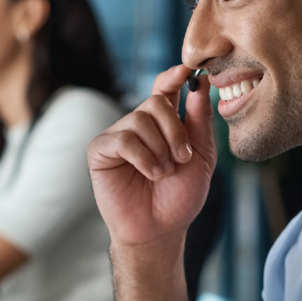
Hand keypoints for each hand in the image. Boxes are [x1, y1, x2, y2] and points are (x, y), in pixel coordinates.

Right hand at [88, 65, 215, 248]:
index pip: (165, 88)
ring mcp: (118, 135)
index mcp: (162, 123)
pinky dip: (143, 157)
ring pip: (140, 119)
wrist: (159, 229)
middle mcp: (138, 124)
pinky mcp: (100, 150)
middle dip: (175, 130)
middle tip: (183, 158)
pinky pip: (123, 139)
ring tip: (164, 173)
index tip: (187, 71)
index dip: (174, 76)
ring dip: (160, 149)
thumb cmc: (179, 197)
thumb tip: (200, 83)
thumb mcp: (201, 157)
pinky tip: (150, 174)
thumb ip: (200, 121)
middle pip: (156, 101)